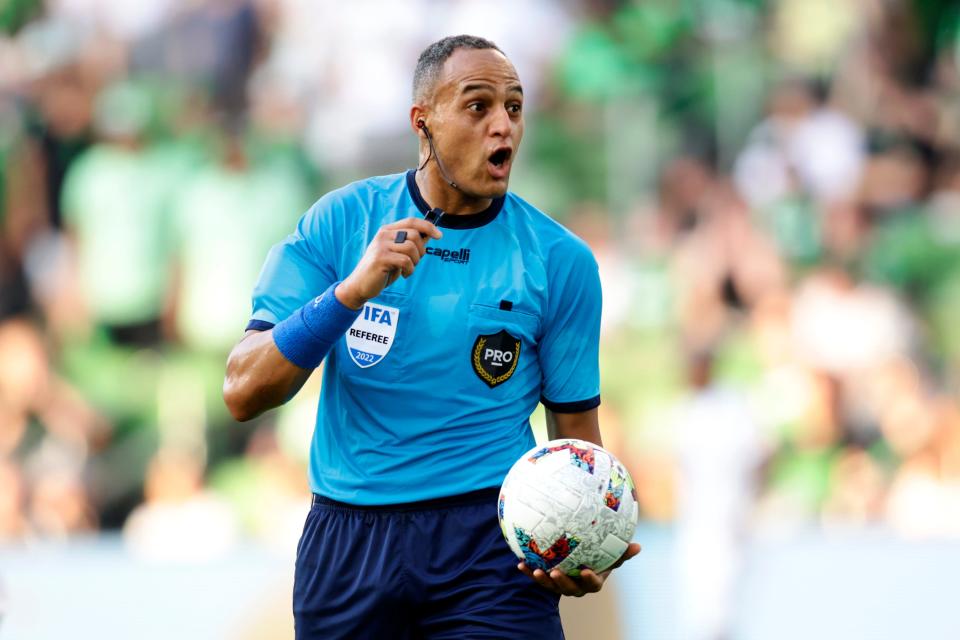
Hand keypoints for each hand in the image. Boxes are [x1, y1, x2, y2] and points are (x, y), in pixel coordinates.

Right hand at [336, 217, 441, 309]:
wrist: (360, 285)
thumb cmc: (381, 270)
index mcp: (387, 231)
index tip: (439, 235)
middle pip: (415, 234)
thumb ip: (411, 244)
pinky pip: (406, 260)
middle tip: (415, 262)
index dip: (428, 226)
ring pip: (412, 247)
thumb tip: (431, 235)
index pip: (412, 221)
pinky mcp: (380, 258)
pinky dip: (409, 270)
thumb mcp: (397, 255)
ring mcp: (381, 245)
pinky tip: (404, 274)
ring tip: (408, 269)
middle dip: (421, 250)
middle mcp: (383, 235)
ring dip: (415, 262)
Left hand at [518, 542, 640, 596]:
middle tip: (555, 572)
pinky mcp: (547, 580)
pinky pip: (537, 577)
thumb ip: (622, 551)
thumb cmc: (599, 555)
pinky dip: (529, 572)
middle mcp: (576, 586)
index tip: (585, 571)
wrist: (579, 560)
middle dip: (562, 582)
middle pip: (569, 588)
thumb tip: (639, 546)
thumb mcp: (610, 553)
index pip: (593, 584)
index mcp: (592, 580)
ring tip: (536, 570)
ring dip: (543, 580)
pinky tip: (520, 563)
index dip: (589, 579)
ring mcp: (560, 585)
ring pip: (551, 586)